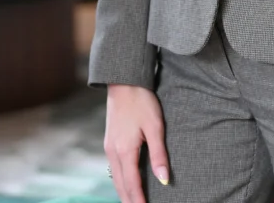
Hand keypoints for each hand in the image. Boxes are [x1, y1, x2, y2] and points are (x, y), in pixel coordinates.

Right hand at [105, 84, 169, 201]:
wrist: (124, 82)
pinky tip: (128, 182)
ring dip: (125, 192)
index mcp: (125, 151)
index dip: (139, 201)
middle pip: (121, 186)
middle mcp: (113, 152)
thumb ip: (159, 155)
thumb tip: (164, 179)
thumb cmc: (142, 101)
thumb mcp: (155, 126)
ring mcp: (109, 147)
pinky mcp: (109, 141)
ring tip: (135, 201)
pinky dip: (121, 180)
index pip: (132, 185)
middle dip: (130, 201)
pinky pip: (114, 168)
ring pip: (116, 178)